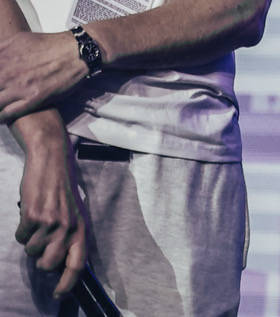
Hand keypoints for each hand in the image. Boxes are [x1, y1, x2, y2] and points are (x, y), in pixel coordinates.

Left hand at [0, 31, 87, 124]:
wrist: (76, 52)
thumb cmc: (49, 45)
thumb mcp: (18, 40)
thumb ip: (0, 51)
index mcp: (1, 57)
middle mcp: (6, 72)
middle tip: (0, 92)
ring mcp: (18, 87)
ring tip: (1, 103)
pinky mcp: (31, 99)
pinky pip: (5, 114)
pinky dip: (0, 117)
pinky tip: (1, 115)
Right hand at [14, 136, 87, 295]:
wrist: (52, 163)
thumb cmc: (62, 190)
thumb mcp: (75, 214)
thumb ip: (70, 236)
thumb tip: (59, 262)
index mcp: (81, 228)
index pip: (77, 264)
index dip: (67, 283)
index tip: (58, 295)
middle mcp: (68, 228)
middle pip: (48, 264)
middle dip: (40, 261)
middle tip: (41, 244)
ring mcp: (50, 223)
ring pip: (30, 251)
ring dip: (30, 240)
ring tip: (37, 221)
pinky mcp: (33, 216)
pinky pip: (20, 237)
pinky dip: (21, 229)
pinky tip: (29, 215)